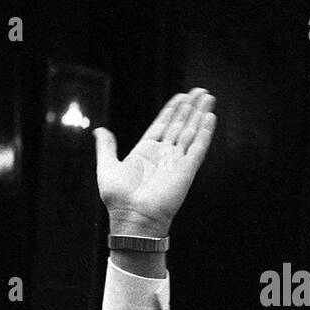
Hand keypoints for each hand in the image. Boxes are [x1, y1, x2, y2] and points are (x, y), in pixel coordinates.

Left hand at [94, 88, 216, 238]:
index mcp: (145, 152)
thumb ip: (106, 147)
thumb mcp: (107, 167)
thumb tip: (99, 130)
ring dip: (199, 113)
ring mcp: (176, 161)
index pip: (162, 125)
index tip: (180, 96)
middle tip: (199, 90)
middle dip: (189, 107)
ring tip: (207, 96)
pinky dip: (205, 131)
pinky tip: (210, 116)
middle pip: (180, 125)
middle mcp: (163, 155)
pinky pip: (199, 146)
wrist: (133, 219)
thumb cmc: (118, 199)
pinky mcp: (187, 169)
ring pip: (191, 131)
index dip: (171, 110)